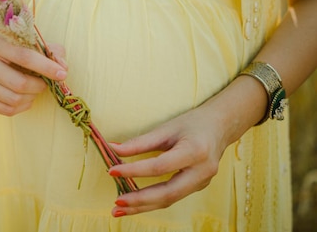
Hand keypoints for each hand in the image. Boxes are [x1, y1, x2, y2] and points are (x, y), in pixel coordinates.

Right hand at [0, 30, 67, 115]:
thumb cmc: (7, 45)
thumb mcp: (25, 39)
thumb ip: (49, 50)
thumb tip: (63, 68)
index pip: (24, 57)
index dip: (46, 67)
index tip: (62, 74)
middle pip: (19, 84)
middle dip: (39, 86)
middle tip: (45, 83)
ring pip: (14, 100)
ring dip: (32, 97)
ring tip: (34, 89)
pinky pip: (7, 110)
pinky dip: (22, 106)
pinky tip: (24, 97)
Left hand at [106, 105, 228, 215]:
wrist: (220, 127)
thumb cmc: (193, 123)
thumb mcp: (166, 128)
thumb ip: (140, 142)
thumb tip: (113, 148)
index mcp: (195, 152)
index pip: (159, 167)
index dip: (134, 170)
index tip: (112, 171)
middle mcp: (202, 171)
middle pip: (167, 193)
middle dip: (140, 200)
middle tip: (117, 202)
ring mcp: (202, 183)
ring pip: (170, 200)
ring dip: (143, 206)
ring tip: (120, 209)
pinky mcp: (198, 187)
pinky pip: (173, 197)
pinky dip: (153, 201)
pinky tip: (136, 203)